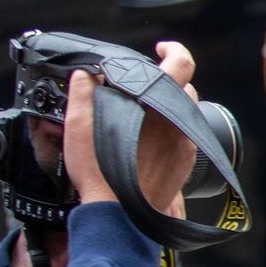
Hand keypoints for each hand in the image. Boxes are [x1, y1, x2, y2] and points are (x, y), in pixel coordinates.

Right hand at [65, 42, 198, 214]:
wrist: (120, 217)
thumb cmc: (100, 176)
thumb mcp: (79, 129)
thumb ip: (83, 95)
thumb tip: (85, 75)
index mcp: (160, 108)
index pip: (181, 64)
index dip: (174, 50)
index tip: (162, 48)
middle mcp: (180, 125)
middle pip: (184, 89)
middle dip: (166, 83)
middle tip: (143, 87)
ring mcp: (187, 145)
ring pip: (186, 113)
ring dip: (168, 107)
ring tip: (143, 113)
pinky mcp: (186, 164)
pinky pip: (185, 136)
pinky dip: (171, 130)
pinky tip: (149, 138)